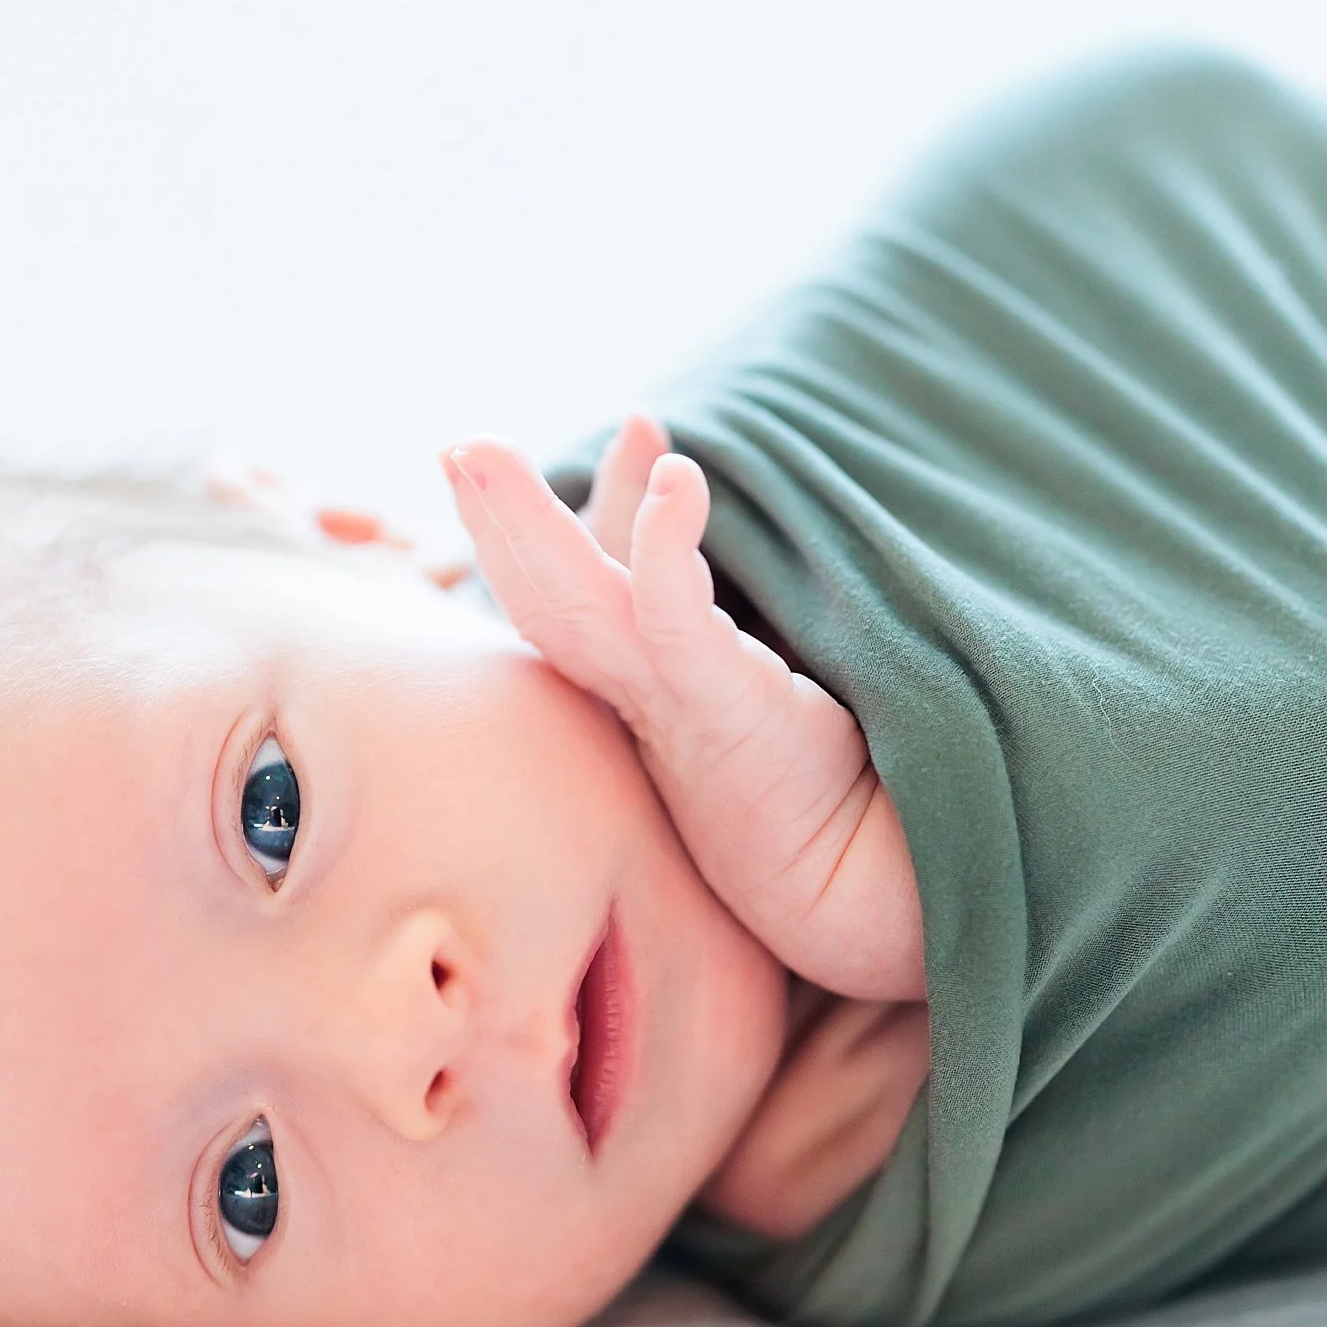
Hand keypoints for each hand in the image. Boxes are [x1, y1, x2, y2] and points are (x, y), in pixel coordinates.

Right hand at [443, 418, 923, 1002]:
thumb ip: (717, 624)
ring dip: (525, 522)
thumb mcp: (755, 686)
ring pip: (572, 604)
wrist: (865, 888)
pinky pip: (673, 618)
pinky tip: (674, 479)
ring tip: (482, 452)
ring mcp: (668, 706)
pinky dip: (664, 547)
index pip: (583, 592)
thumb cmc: (822, 792)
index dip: (565, 515)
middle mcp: (634, 703)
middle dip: (494, 518)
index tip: (594, 438)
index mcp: (639, 699)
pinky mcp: (720, 710)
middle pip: (541, 599)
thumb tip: (701, 540)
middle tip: (461, 446)